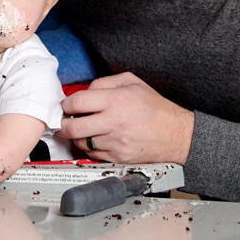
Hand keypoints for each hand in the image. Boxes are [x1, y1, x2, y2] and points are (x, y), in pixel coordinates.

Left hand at [56, 72, 193, 164]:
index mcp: (116, 100)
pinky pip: (92, 154)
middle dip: (64, 124)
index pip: (77, 102)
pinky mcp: (117, 157)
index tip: (67, 105)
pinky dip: (89, 147)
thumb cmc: (155, 107)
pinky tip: (95, 139)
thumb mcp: (132, 82)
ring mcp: (115, 142)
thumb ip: (104, 82)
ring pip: (81, 142)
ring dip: (76, 136)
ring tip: (81, 129)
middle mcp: (114, 122)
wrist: (175, 134)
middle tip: (65, 120)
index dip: (66, 104)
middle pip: (73, 127)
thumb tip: (85, 91)